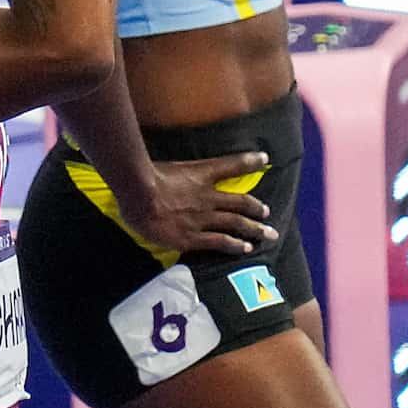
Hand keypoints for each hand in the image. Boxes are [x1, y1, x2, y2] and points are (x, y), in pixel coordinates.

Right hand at [115, 151, 275, 256]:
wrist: (139, 195)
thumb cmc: (146, 177)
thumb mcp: (166, 165)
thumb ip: (177, 170)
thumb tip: (172, 169)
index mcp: (201, 174)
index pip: (232, 165)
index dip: (250, 161)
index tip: (264, 158)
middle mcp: (208, 197)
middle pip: (240, 202)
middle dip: (256, 208)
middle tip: (267, 213)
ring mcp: (202, 218)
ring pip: (235, 224)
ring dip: (254, 229)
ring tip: (267, 234)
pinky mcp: (192, 237)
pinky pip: (219, 242)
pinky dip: (235, 245)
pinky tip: (246, 249)